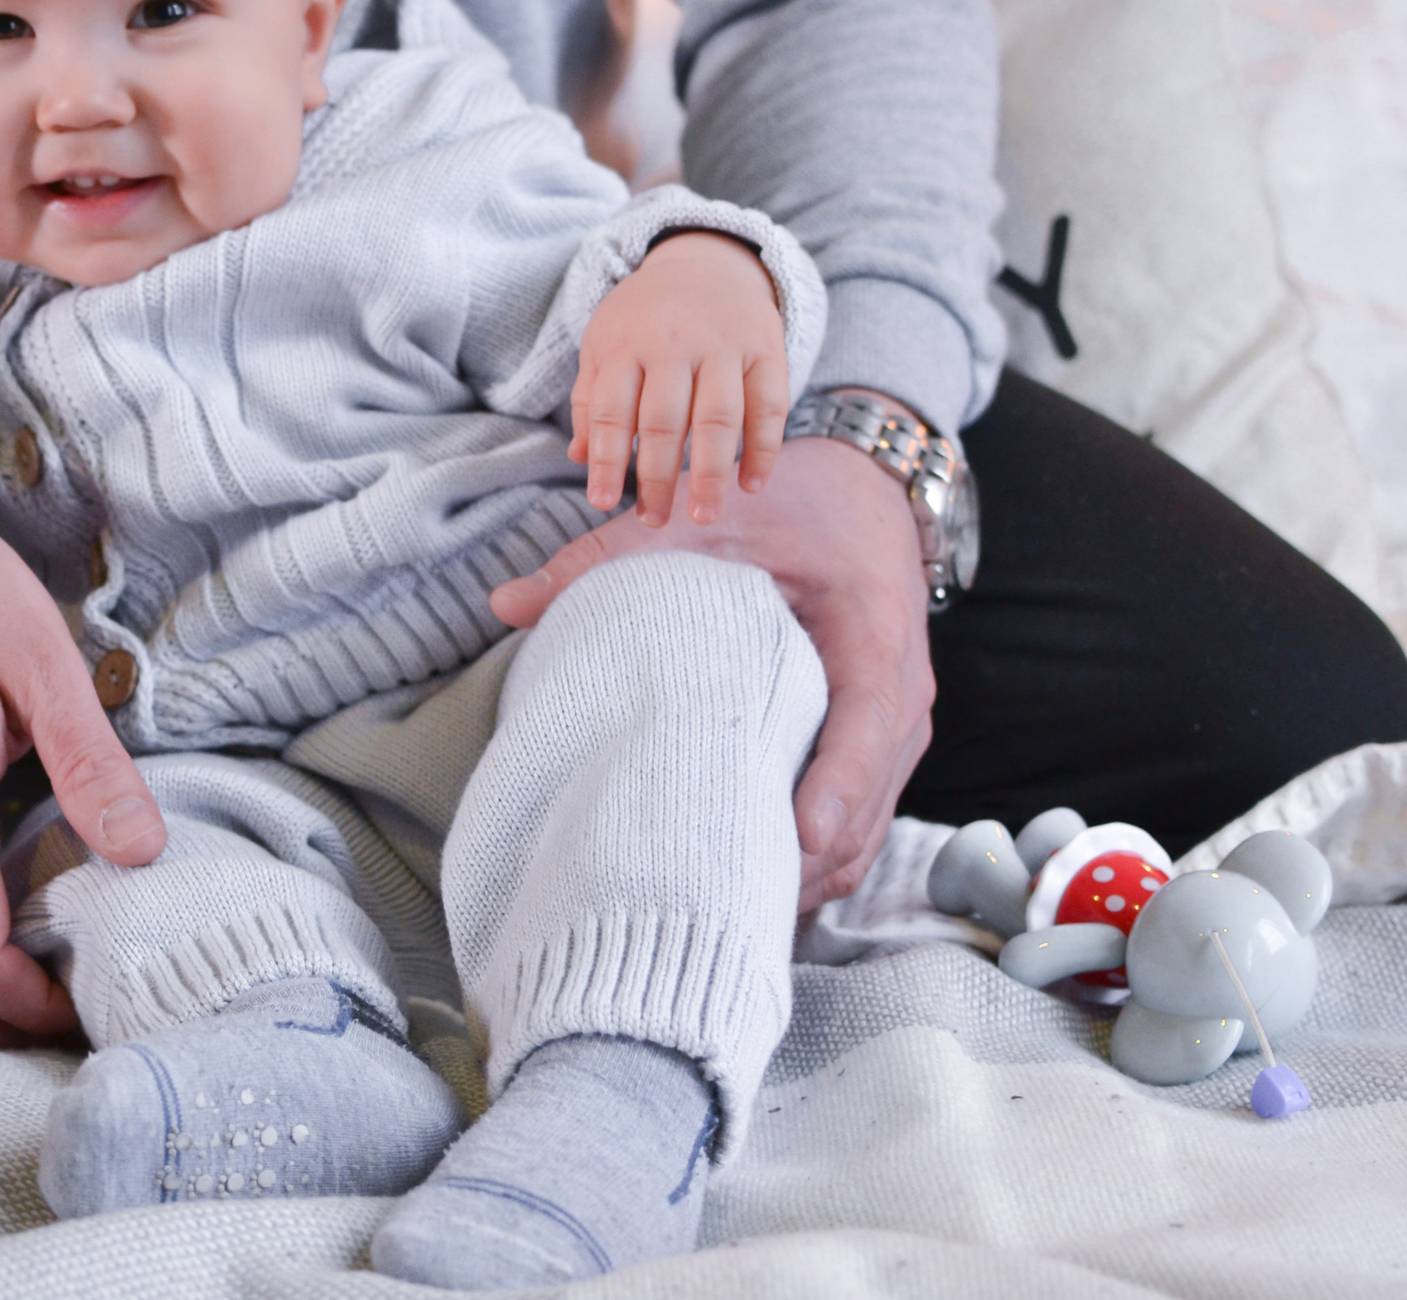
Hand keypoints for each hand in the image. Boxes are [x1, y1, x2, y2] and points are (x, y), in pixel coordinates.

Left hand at [492, 436, 932, 908]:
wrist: (863, 496)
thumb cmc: (789, 505)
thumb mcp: (705, 514)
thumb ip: (610, 556)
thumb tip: (506, 603)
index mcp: (874, 631)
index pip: (871, 722)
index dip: (838, 787)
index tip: (798, 835)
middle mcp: (901, 694)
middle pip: (868, 803)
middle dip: (806, 859)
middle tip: (726, 898)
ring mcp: (897, 734)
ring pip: (864, 831)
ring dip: (806, 875)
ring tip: (724, 912)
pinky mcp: (877, 754)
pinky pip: (855, 826)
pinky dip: (811, 863)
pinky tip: (744, 888)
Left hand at [571, 231, 787, 526]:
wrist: (705, 262)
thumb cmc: (645, 319)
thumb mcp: (604, 346)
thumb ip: (592, 401)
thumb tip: (581, 460)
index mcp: (625, 344)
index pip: (613, 411)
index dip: (608, 461)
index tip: (603, 503)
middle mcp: (674, 343)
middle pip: (665, 420)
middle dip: (659, 477)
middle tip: (654, 521)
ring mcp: (724, 345)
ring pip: (719, 416)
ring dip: (711, 472)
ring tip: (704, 515)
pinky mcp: (767, 348)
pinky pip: (770, 405)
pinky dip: (764, 448)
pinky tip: (751, 485)